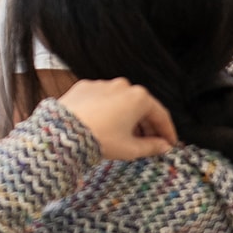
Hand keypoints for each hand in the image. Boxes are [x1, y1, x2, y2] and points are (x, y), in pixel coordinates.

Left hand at [57, 78, 176, 159]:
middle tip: (150, 143)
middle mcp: (122, 85)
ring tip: (127, 136)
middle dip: (147, 125)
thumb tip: (163, 147)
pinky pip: (102, 99)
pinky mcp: (84, 87)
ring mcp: (102, 84)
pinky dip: (107, 110)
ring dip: (127, 117)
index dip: (167, 132)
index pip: (160, 115)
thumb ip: (152, 147)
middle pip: (141, 107)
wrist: (63, 131)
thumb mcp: (130, 148)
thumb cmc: (99, 139)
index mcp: (139, 97)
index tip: (170, 143)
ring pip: (121, 102)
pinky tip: (105, 125)